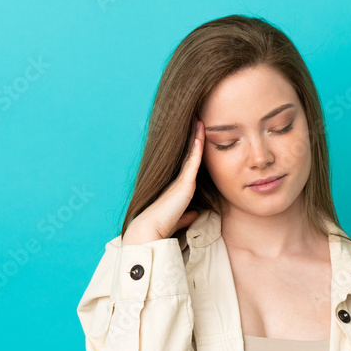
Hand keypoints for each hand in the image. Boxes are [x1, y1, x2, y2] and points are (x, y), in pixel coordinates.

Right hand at [122, 119, 204, 244]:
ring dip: (195, 137)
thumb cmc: (162, 226)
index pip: (187, 164)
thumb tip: (194, 214)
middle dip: (193, 137)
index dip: (192, 150)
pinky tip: (201, 136)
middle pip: (188, 154)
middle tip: (197, 120)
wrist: (149, 230)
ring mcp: (179, 180)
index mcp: (177, 187)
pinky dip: (197, 149)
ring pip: (190, 154)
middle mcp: (177, 180)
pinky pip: (193, 162)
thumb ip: (186, 215)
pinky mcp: (184, 184)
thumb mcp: (178, 218)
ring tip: (199, 120)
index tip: (196, 136)